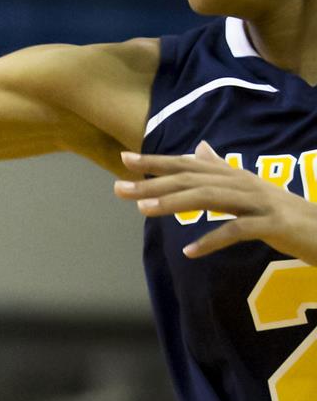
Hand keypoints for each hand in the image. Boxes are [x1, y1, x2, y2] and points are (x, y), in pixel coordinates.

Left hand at [117, 142, 316, 260]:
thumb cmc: (282, 213)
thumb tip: (201, 148)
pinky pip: (237, 230)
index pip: (189, 164)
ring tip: (143, 211)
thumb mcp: (250, 189)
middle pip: (192, 179)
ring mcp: (259, 202)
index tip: (124, 159)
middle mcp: (244, 183)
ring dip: (174, 203)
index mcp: (235, 176)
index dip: (157, 161)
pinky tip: (190, 251)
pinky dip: (212, 240)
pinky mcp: (272, 224)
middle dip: (154, 183)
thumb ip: (222, 171)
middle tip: (119, 188)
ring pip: (210, 198)